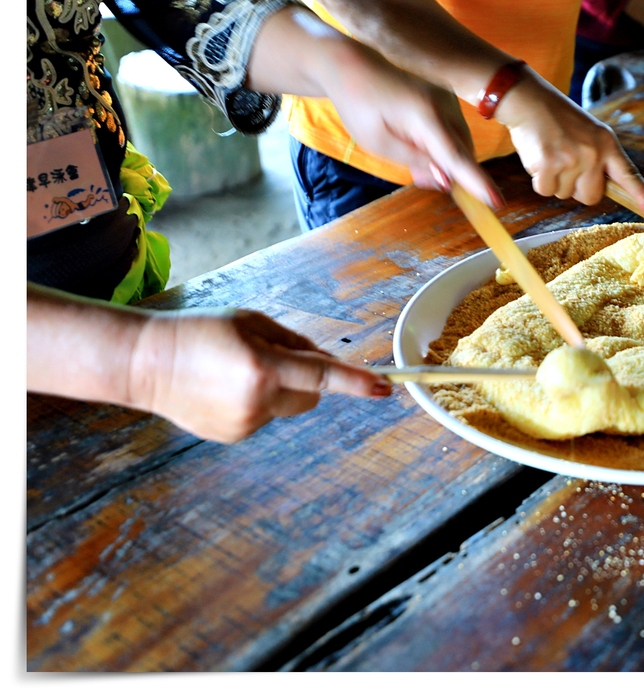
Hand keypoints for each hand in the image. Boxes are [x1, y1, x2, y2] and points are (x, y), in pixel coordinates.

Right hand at [129, 309, 392, 442]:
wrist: (143, 363)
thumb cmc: (200, 332)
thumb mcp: (250, 321)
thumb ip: (293, 341)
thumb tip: (324, 361)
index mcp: (263, 367)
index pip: (322, 377)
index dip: (356, 383)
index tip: (384, 389)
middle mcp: (257, 401)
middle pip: (312, 395)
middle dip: (308, 379)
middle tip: (273, 357)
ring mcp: (245, 424)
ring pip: (288, 407)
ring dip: (279, 390)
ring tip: (236, 372)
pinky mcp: (233, 436)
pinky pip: (264, 417)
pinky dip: (256, 403)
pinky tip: (222, 389)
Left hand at [322, 42, 502, 207]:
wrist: (351, 61)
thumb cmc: (358, 104)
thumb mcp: (378, 142)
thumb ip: (415, 160)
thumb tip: (446, 180)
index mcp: (424, 116)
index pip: (457, 157)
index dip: (477, 182)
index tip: (496, 202)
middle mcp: (444, 104)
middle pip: (464, 151)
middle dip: (454, 173)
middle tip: (422, 180)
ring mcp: (448, 96)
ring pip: (461, 140)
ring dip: (448, 158)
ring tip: (414, 159)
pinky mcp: (446, 94)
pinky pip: (454, 127)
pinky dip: (444, 142)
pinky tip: (419, 141)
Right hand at [495, 67, 643, 216]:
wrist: (529, 100)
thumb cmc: (557, 119)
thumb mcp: (589, 132)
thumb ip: (599, 158)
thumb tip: (598, 191)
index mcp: (607, 143)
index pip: (629, 174)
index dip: (642, 195)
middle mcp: (593, 153)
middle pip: (590, 197)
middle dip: (576, 188)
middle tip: (565, 164)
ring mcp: (572, 159)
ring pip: (564, 194)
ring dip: (554, 180)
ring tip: (550, 153)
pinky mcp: (549, 165)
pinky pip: (545, 191)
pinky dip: (539, 179)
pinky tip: (539, 157)